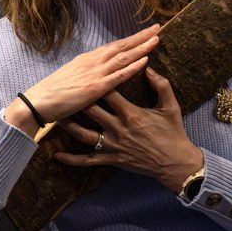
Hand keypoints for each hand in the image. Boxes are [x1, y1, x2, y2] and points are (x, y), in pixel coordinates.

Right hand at [5, 24, 159, 136]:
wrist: (38, 102)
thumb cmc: (53, 92)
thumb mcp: (72, 76)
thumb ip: (87, 72)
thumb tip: (99, 70)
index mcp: (88, 59)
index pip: (114, 46)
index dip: (131, 39)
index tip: (145, 32)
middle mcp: (93, 61)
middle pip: (122, 46)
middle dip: (141, 36)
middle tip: (158, 27)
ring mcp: (95, 73)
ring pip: (124, 56)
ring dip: (142, 47)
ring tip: (157, 39)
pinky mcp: (96, 87)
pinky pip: (119, 75)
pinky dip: (133, 66)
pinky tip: (146, 60)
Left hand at [54, 66, 203, 190]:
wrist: (175, 163)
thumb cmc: (173, 133)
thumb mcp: (171, 106)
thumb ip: (160, 85)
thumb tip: (148, 68)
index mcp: (131, 113)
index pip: (109, 92)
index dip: (98, 81)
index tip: (88, 72)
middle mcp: (118, 128)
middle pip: (92, 110)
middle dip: (78, 100)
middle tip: (64, 90)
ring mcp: (113, 145)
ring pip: (84, 134)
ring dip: (69, 125)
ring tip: (56, 116)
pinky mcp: (112, 159)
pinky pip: (88, 160)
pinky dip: (72, 159)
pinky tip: (58, 155)